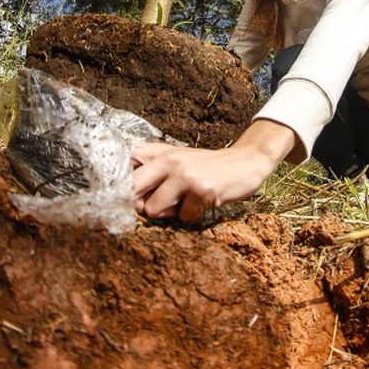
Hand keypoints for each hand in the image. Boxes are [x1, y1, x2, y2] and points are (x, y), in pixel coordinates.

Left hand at [131, 120, 296, 221]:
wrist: (246, 162)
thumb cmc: (207, 166)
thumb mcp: (179, 159)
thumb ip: (154, 170)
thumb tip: (131, 199)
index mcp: (161, 152)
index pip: (127, 165)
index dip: (122, 186)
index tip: (129, 196)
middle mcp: (170, 160)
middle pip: (132, 188)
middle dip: (139, 203)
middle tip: (153, 206)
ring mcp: (186, 176)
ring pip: (153, 209)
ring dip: (168, 213)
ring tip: (184, 203)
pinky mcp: (202, 191)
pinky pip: (183, 217)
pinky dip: (193, 215)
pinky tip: (204, 202)